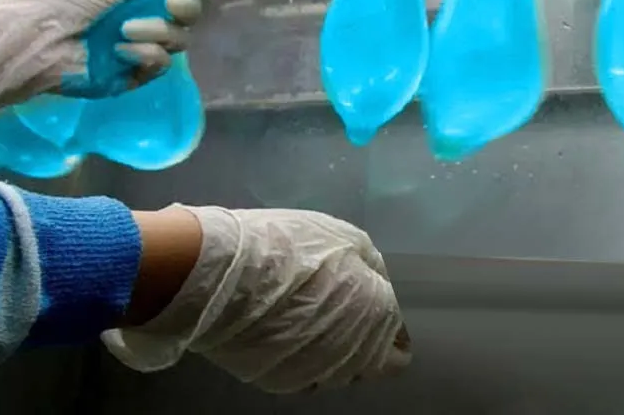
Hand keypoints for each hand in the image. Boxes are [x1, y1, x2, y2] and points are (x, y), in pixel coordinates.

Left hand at [0, 0, 208, 129]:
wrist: (36, 39)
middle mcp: (142, 20)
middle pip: (186, 19)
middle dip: (181, 10)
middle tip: (167, 6)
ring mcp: (138, 50)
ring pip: (177, 42)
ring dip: (157, 32)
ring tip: (124, 31)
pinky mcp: (132, 77)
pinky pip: (160, 65)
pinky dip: (145, 56)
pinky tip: (120, 52)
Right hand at [103, 206, 409, 392]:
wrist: (224, 275)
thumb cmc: (291, 246)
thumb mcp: (344, 238)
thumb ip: (369, 268)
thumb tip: (375, 283)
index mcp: (378, 317)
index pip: (399, 345)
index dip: (387, 325)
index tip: (368, 309)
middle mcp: (355, 357)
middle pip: (371, 365)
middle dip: (363, 342)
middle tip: (338, 312)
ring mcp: (318, 375)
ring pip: (338, 373)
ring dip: (334, 353)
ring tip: (308, 321)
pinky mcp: (281, 384)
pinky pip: (305, 375)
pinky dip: (302, 359)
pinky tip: (284, 333)